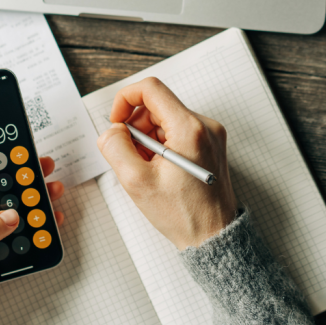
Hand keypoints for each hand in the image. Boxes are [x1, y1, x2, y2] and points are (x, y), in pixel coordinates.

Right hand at [96, 77, 237, 249]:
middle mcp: (205, 126)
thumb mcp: (136, 181)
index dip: (124, 100)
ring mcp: (211, 135)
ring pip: (166, 119)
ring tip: (146, 168)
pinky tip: (159, 170)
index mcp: (190, 129)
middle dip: (135, 126)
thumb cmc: (183, 214)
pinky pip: (178, 132)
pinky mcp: (210, 145)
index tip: (116, 123)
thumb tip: (112, 130)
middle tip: (130, 156)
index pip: (151, 89)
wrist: (213, 235)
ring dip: (147, 138)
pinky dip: (162, 145)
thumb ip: (115, 147)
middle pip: (158, 105)